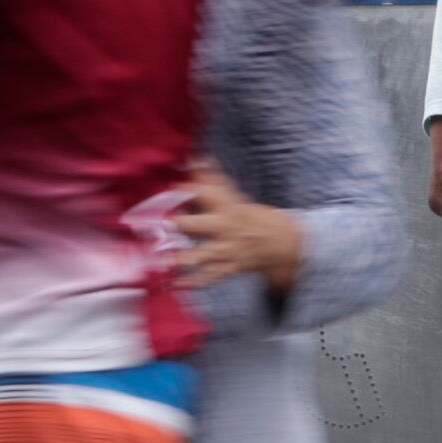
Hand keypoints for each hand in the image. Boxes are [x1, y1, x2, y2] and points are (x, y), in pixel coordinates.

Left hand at [174, 162, 304, 292]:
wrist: (275, 242)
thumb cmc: (244, 215)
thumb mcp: (232, 196)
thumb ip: (211, 179)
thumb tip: (194, 158)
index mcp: (226, 207)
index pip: (209, 194)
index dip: (192, 189)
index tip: (174, 186)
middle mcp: (225, 229)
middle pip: (202, 226)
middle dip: (185, 225)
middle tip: (166, 224)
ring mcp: (226, 251)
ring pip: (204, 255)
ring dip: (185, 259)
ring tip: (167, 260)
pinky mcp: (226, 268)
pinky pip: (208, 278)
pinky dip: (192, 283)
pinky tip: (175, 284)